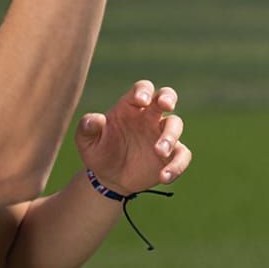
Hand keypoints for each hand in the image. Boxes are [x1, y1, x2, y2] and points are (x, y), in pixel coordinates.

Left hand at [74, 80, 190, 194]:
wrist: (108, 178)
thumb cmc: (98, 151)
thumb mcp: (86, 140)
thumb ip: (87, 127)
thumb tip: (95, 119)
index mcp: (129, 107)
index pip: (141, 89)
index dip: (143, 91)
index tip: (140, 100)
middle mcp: (149, 117)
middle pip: (166, 96)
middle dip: (168, 97)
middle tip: (166, 105)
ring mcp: (161, 135)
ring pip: (176, 125)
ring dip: (170, 136)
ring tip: (159, 151)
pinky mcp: (170, 156)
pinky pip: (182, 155)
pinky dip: (177, 165)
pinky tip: (164, 177)